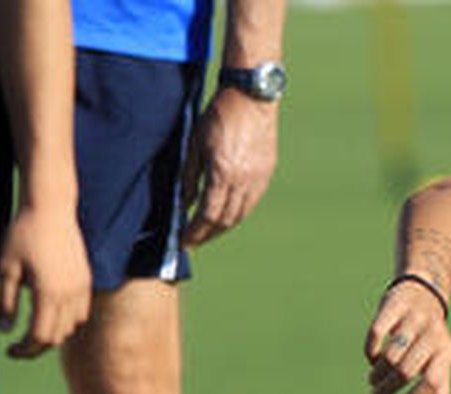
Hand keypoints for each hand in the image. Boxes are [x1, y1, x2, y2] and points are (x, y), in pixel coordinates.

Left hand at [0, 203, 90, 358]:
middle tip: (19, 346)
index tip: (10, 351)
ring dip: (54, 333)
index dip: (24, 349)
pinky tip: (52, 313)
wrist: (51, 208)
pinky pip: (81, 312)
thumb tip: (5, 331)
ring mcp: (81, 288)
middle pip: (57, 336)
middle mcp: (69, 295)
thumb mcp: (7, 268)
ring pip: (71, 327)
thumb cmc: (23, 234)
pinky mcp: (86, 280)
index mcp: (48, 293)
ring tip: (35, 328)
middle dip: (37, 345)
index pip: (40, 336)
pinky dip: (68, 320)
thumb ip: (6, 302)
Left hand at [181, 88, 277, 247]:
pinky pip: (251, 203)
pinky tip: (227, 214)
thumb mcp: (194, 143)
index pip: (208, 215)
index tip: (184, 241)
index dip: (195, 232)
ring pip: (240, 215)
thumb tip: (184, 203)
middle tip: (194, 240)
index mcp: (223, 173)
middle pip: (225, 220)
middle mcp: (243, 181)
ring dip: (223, 227)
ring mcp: (258, 178)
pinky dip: (238, 214)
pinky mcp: (267, 173)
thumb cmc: (219, 114)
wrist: (251, 96)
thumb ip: (189, 176)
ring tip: (209, 231)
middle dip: (208, 234)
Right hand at [364, 278, 450, 393]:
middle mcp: (432, 334)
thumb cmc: (431, 334)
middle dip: (388, 389)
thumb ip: (440, 384)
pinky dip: (371, 350)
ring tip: (373, 380)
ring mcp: (413, 319)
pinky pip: (377, 332)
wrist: (425, 289)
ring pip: (391, 355)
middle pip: (406, 371)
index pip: (432, 382)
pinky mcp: (394, 305)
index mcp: (445, 351)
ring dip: (378, 373)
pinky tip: (371, 357)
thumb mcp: (440, 357)